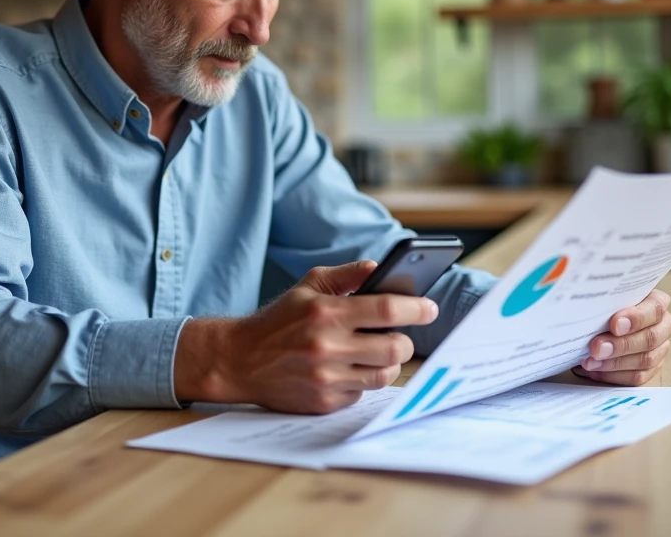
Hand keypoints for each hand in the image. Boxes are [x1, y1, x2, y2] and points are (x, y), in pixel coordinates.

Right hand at [174, 260, 438, 413]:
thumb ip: (346, 275)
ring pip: (383, 375)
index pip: (386, 309)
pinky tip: (351, 369)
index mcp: (326, 312)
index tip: (430, 308)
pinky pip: (362, 393)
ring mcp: (326, 378)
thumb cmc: (279, 320)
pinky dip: (363, 381)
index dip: (416, 308)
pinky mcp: (323, 403)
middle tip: (401, 335)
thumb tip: (379, 267)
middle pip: (394, 348)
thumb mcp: (307, 286)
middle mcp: (327, 346)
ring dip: (389, 363)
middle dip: (405, 341)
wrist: (240, 360)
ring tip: (380, 352)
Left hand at [573, 289, 670, 385]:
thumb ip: (604, 299)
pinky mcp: (651, 368)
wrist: (601, 319)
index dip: (636, 318)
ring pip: (646, 360)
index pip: (655, 308)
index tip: (614, 325)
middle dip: (621, 345)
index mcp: (656, 301)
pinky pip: (638, 377)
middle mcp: (664, 325)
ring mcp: (660, 348)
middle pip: (651, 338)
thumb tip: (583, 302)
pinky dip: (615, 376)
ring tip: (590, 362)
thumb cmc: (605, 304)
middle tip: (596, 348)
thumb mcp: (605, 296)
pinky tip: (595, 371)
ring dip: (615, 363)